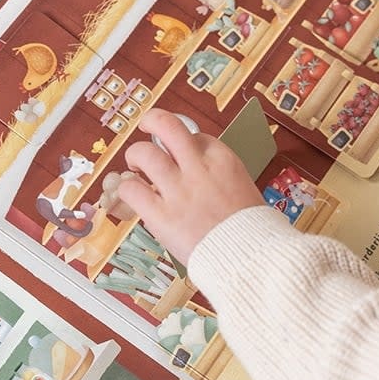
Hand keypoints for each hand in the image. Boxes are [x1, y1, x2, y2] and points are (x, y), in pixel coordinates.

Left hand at [119, 109, 263, 264]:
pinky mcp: (162, 216)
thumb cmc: (251, 231)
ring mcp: (178, 191)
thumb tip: (201, 175)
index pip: (195, 136)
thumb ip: (219, 177)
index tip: (181, 155)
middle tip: (146, 128)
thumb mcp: (244, 189)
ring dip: (135, 155)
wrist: (251, 258)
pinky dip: (127, 188)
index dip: (184, 145)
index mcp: (223, 160)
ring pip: (143, 153)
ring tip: (135, 166)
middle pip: (166, 125)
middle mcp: (198, 168)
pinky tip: (133, 194)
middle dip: (151, 121)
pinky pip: (131, 189)